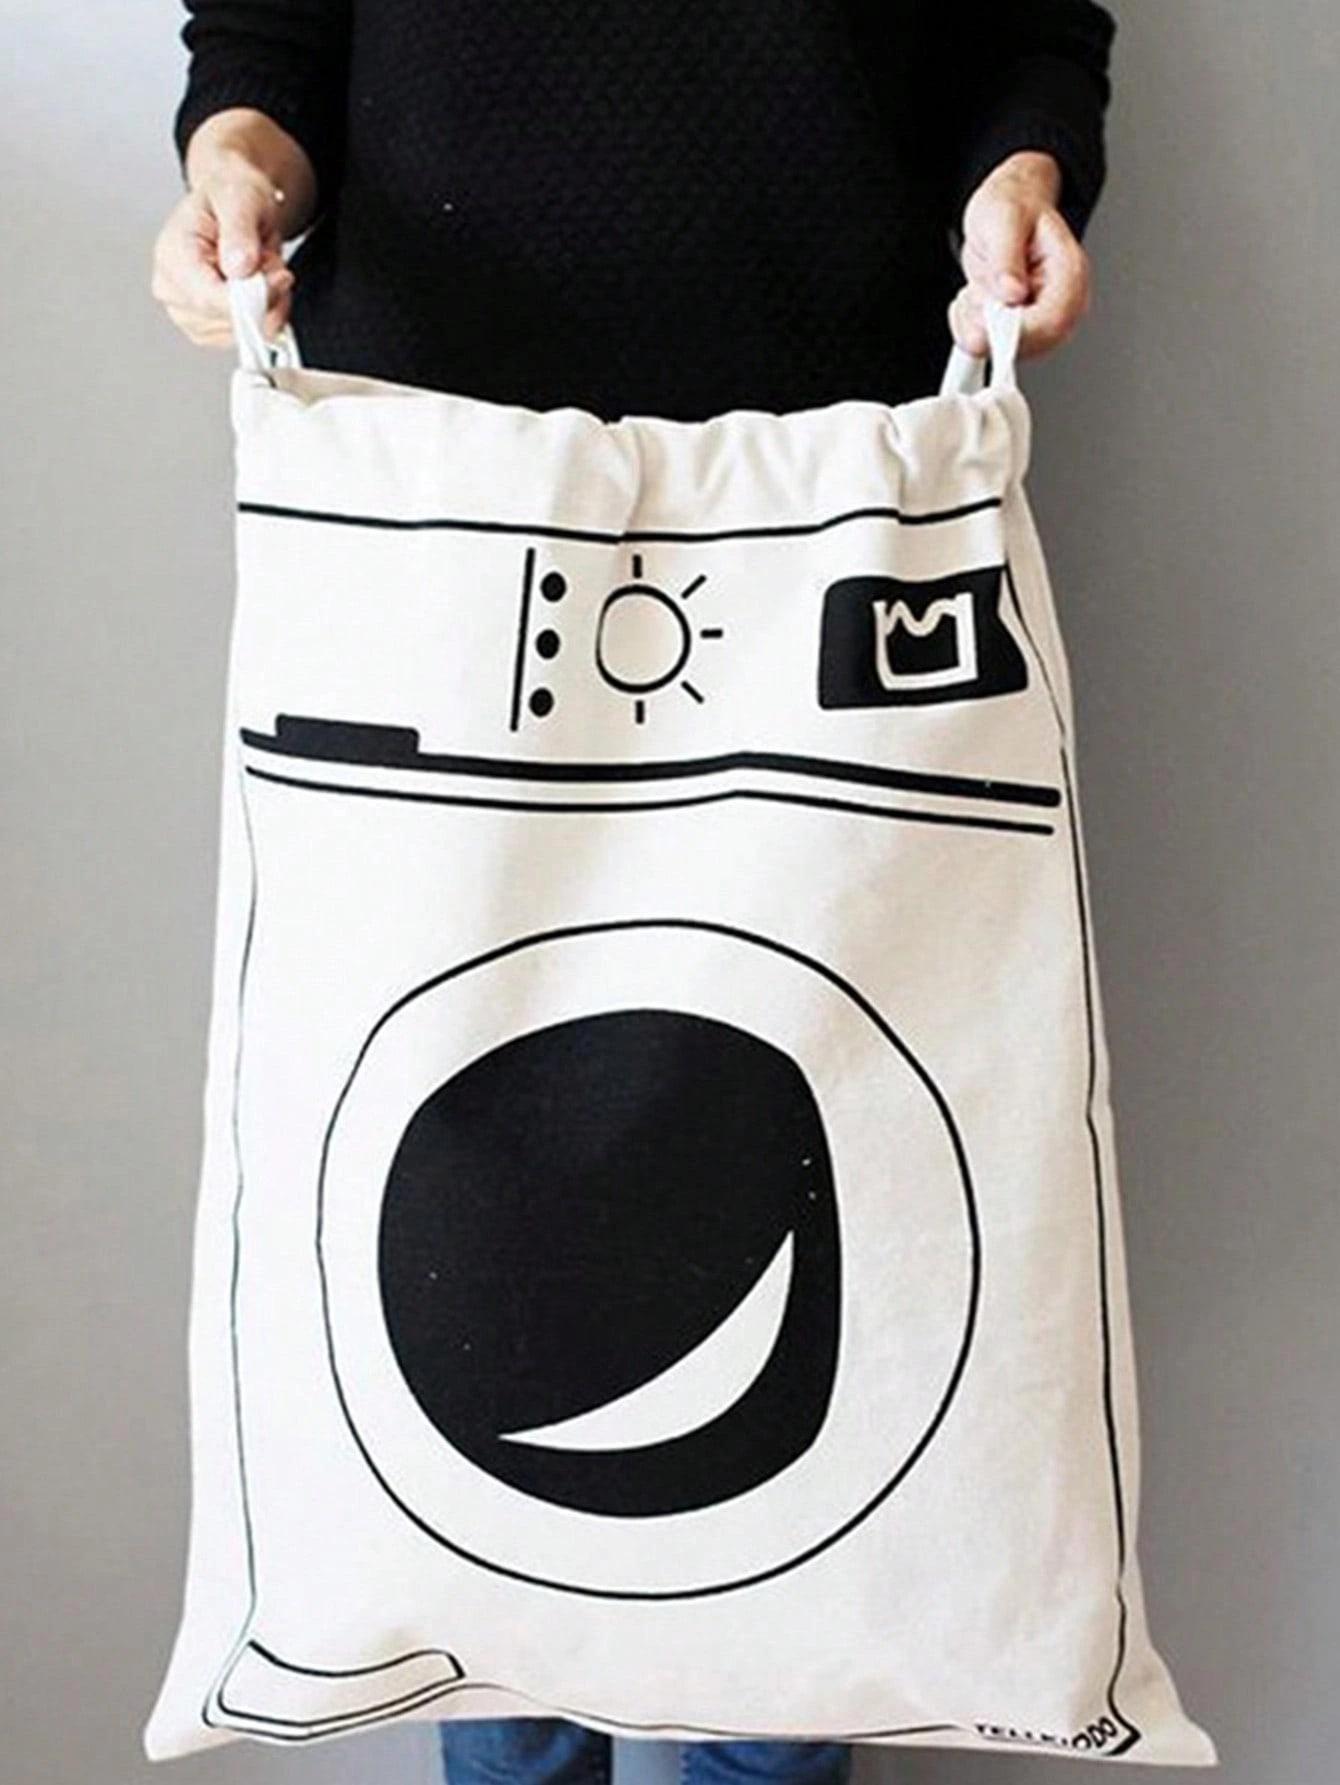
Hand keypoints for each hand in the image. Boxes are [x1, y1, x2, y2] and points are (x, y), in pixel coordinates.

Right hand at [151, 108, 316, 351]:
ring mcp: (189, 313)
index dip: (252, 296)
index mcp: (172, 255)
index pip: (209, 299)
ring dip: (268, 303)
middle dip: (263, 295)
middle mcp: (173, 289)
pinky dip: (267, 313)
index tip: (279, 277)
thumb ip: (239, 231)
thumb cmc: (230, 196)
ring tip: (261, 267)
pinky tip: (260, 285)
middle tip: (269, 260)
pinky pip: (250, 334)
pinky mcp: (209, 327)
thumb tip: (239, 266)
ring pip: (244, 331)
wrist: (234, 203)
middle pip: (229, 320)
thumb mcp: (240, 199)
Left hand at [949, 151, 1091, 360]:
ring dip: (976, 323)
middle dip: (990, 325)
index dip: (1017, 330)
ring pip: (1005, 351)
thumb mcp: (1004, 219)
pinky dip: (968, 327)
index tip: (986, 318)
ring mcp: (1041, 321)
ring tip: (976, 288)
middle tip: (974, 294)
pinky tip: (972, 300)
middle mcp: (1062, 303)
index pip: (1053, 321)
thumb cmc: (1013, 206)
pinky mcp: (1020, 331)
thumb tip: (1012, 293)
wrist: (1006, 209)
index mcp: (1070, 273)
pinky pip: (988, 348)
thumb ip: (1007, 258)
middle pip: (1032, 344)